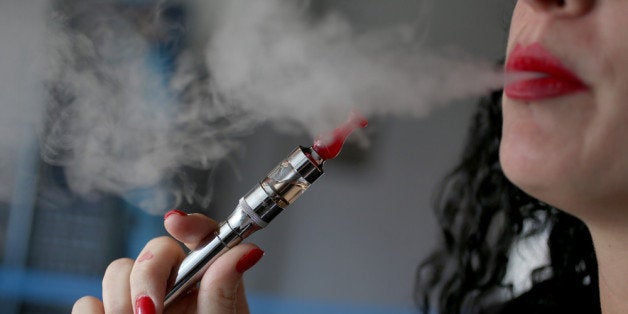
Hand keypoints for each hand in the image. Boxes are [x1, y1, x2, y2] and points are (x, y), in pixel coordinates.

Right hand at [72, 210, 263, 313]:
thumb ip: (224, 292)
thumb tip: (247, 252)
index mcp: (207, 282)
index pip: (202, 237)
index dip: (190, 225)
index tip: (178, 225)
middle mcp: (173, 286)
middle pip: (154, 250)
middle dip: (146, 275)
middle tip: (150, 311)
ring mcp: (137, 300)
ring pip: (117, 270)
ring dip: (121, 299)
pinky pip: (87, 303)